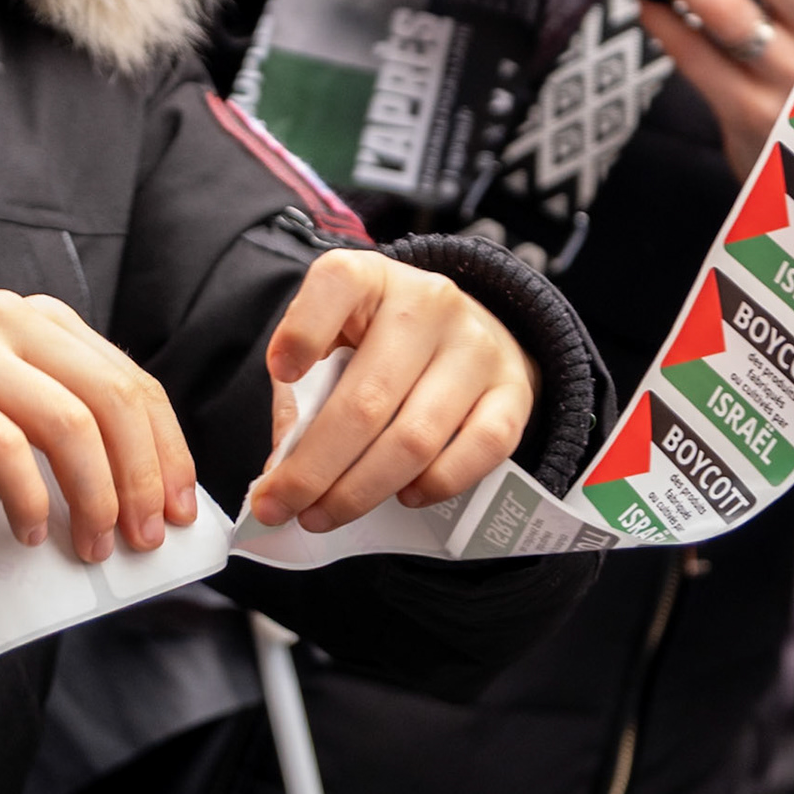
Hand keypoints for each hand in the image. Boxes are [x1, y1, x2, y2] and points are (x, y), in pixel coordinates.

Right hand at [0, 291, 198, 562]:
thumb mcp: (28, 420)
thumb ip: (85, 436)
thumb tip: (158, 499)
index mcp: (48, 322)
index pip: (133, 384)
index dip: (168, 451)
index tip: (181, 509)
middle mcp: (9, 320)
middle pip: (109, 399)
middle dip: (139, 477)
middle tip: (143, 536)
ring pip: (65, 423)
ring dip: (92, 496)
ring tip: (92, 544)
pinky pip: (2, 447)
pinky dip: (29, 499)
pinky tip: (32, 531)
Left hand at [251, 250, 538, 530]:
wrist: (464, 333)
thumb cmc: (378, 346)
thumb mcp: (331, 346)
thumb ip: (302, 396)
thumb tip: (284, 472)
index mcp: (371, 278)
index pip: (337, 283)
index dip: (304, 330)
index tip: (280, 371)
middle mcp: (429, 303)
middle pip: (367, 400)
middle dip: (314, 468)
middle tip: (280, 507)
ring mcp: (477, 346)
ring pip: (415, 438)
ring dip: (361, 491)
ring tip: (323, 516)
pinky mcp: (513, 389)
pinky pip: (478, 450)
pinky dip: (436, 484)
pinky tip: (404, 498)